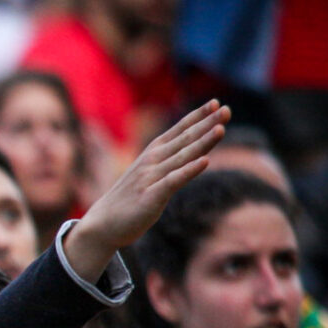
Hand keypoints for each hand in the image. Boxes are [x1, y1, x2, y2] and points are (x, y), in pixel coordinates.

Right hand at [63, 99, 230, 276]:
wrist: (101, 224)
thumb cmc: (128, 200)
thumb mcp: (148, 176)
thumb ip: (168, 163)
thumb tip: (191, 154)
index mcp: (152, 154)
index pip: (179, 131)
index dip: (197, 116)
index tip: (216, 102)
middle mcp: (152, 161)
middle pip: (184, 139)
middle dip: (206, 124)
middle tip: (226, 109)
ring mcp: (151, 178)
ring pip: (182, 157)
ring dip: (202, 142)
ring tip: (220, 129)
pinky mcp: (151, 197)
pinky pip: (173, 181)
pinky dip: (189, 171)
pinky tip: (205, 162)